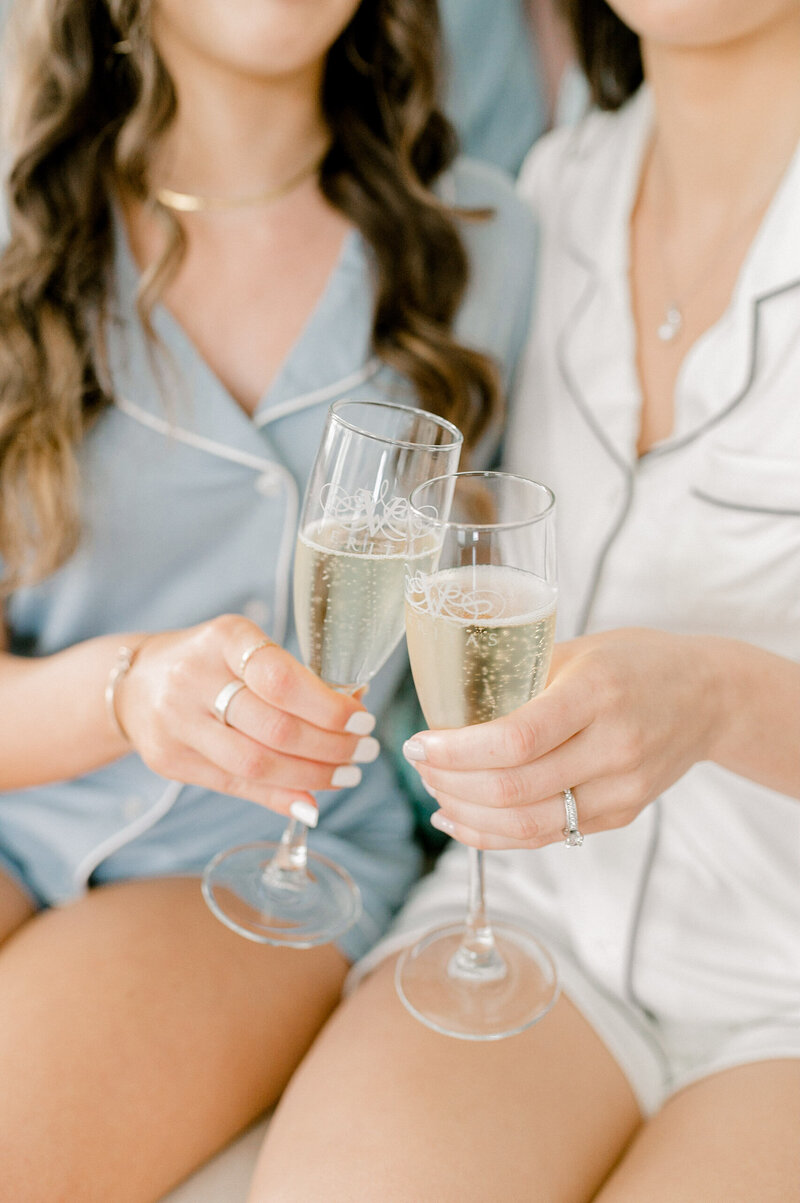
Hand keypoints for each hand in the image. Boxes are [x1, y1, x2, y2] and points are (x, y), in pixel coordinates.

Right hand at [116, 614, 377, 819]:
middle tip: (363, 751)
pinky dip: (278, 796)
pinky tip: (309, 797)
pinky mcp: (169, 760)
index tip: (362, 719)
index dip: (328, 707)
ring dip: (311, 775)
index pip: (282, 679)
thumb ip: (294, 679)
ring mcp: (177, 722)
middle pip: (275, 727)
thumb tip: (354, 712)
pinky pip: (234, 785)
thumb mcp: (245, 650)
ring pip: (256, 763)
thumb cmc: (209, 663)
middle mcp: (194, 678)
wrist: (133, 682)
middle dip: (331, 746)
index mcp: (223, 639)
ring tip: (346, 774)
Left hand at [403, 628, 720, 848]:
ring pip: (526, 824)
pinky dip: (494, 834)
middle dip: (451, 782)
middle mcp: (613, 747)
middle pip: (514, 788)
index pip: (515, 739)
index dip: (456, 751)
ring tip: (434, 791)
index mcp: (596, 693)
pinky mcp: (622, 815)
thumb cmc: (634, 662)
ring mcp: (621, 789)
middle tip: (419, 764)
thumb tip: (445, 707)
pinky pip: (547, 835)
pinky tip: (462, 819)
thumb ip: (519, 678)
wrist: (709, 696)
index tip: (418, 743)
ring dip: (466, 814)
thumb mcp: (577, 650)